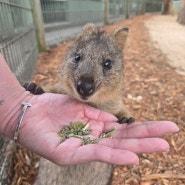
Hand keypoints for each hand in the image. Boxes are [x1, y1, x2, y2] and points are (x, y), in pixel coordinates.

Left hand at [18, 93, 178, 164]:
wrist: (30, 110)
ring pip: (114, 149)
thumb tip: (116, 120)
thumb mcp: (79, 108)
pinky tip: (132, 156)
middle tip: (170, 138)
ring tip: (160, 147)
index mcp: (96, 128)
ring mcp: (83, 148)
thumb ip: (97, 115)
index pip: (124, 130)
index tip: (163, 127)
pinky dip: (114, 155)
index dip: (144, 129)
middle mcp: (93, 139)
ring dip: (138, 148)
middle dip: (147, 139)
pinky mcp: (70, 153)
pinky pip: (95, 154)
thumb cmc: (54, 108)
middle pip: (124, 140)